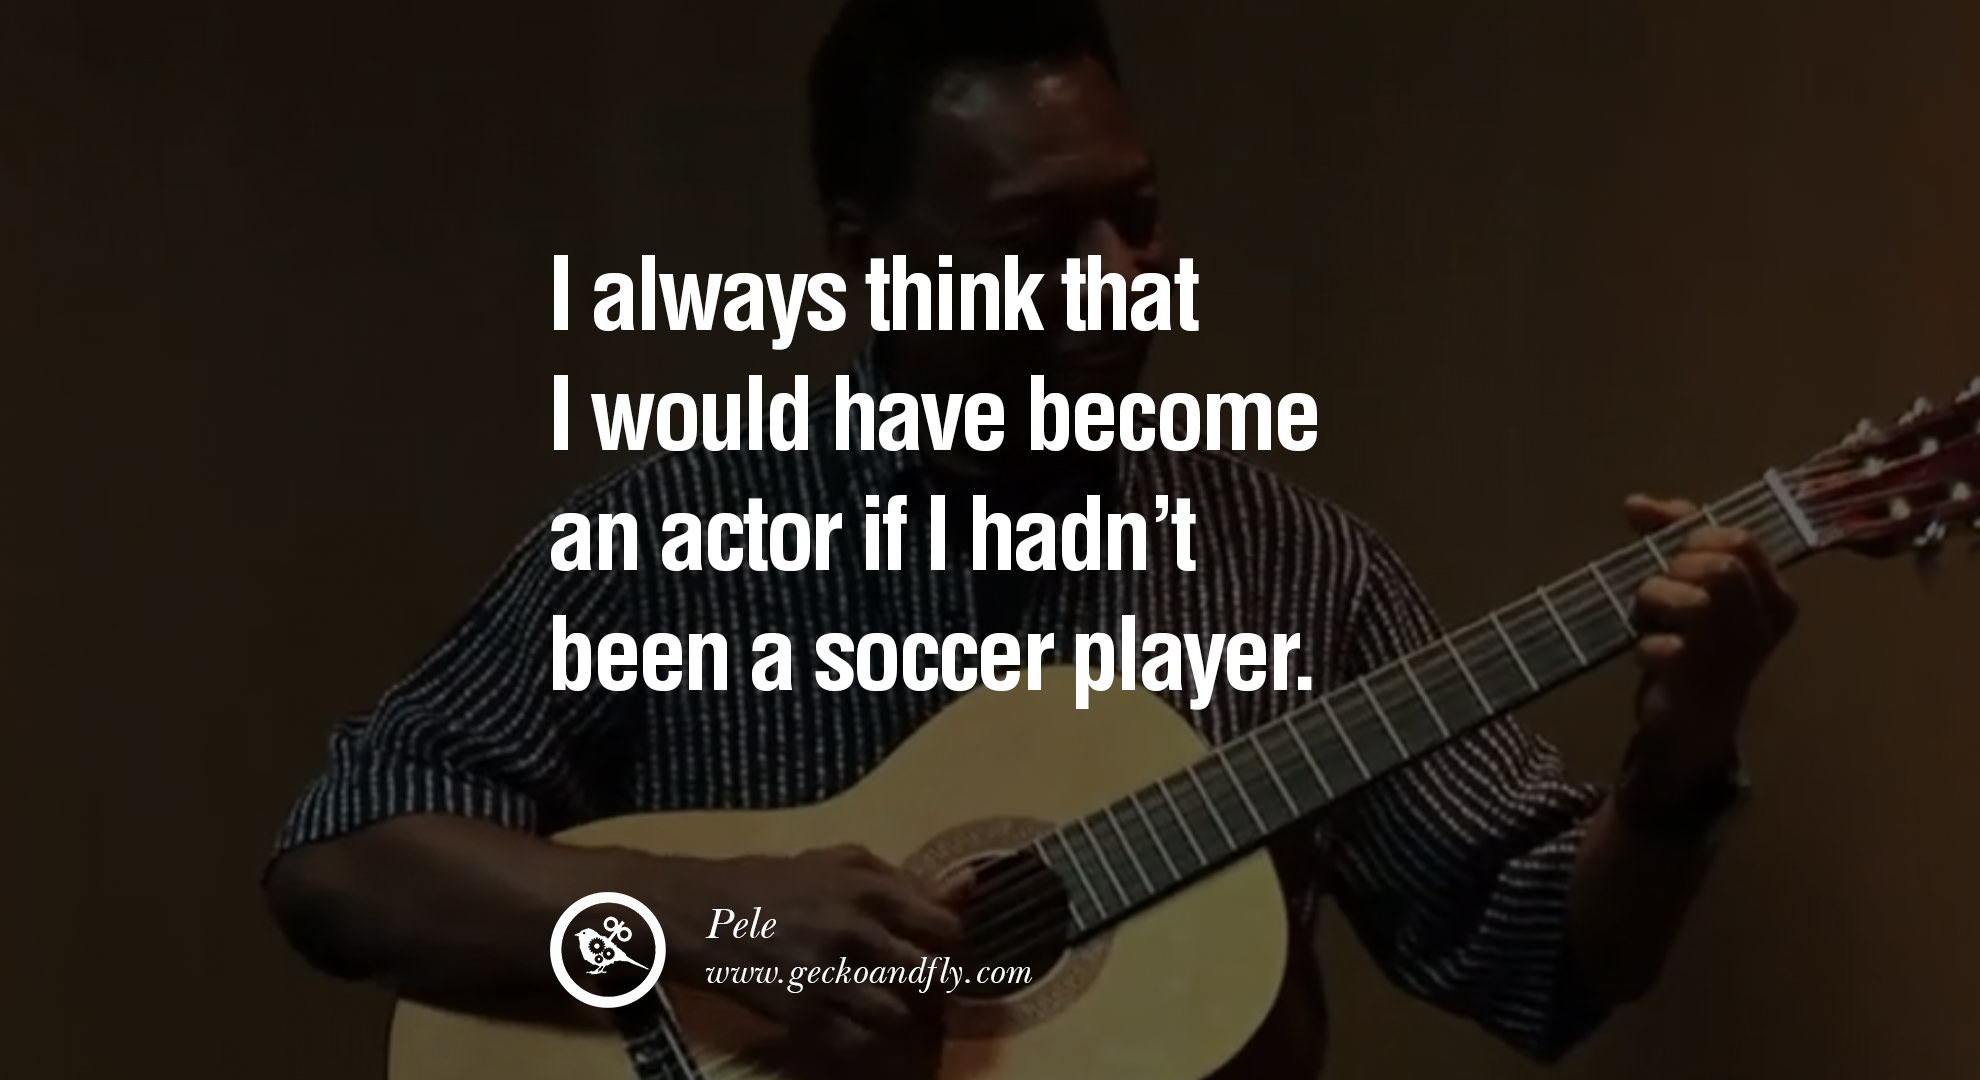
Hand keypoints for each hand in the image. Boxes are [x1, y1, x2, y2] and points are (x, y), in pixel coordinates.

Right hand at [653, 845, 967, 1075]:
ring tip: (894, 1008)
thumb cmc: (771, 882)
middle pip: (932, 976)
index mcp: (869, 891)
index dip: (952, 943)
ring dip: (904, 1017)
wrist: (699, 915)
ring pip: (900, 1016)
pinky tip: (860, 1026)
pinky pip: (858, 1044)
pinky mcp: (802, 1016)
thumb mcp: (834, 859)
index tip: (943, 949)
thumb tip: (966, 886)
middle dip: (935, 985)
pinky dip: (867, 1041)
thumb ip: (900, 875)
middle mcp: (856, 934)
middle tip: (926, 986)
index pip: (947, 927)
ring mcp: (829, 978)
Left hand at [1622, 494, 1796, 784]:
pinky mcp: (1703, 684)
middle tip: (1659, 596)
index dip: (1693, 538)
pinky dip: (1645, 646)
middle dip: (1672, 571)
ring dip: (1655, 603)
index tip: (1675, 557)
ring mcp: (1737, 655)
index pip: (1739, 537)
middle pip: (1716, 567)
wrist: (1688, 719)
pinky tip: (1647, 655)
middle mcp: (1765, 622)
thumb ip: (1671, 533)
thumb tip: (1636, 503)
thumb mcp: (1688, 578)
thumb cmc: (1692, 639)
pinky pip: (1665, 646)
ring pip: (1692, 601)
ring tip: (1649, 622)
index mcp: (1774, 593)